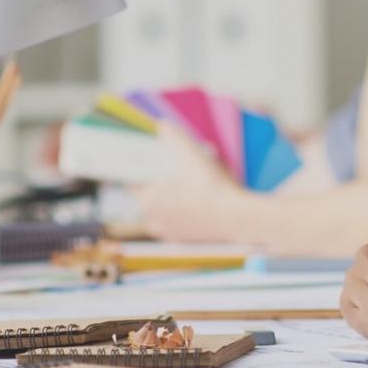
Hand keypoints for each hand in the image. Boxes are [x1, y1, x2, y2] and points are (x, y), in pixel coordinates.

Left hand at [132, 126, 241, 241]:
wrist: (236, 218)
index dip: (142, 169)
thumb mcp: (192, 154)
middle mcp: (152, 219)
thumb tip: (162, 125)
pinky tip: (195, 204)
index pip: (132, 181)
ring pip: (161, 211)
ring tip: (188, 187)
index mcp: (147, 200)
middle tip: (176, 171)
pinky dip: (181, 215)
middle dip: (159, 182)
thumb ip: (174, 137)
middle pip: (148, 195)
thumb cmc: (212, 187)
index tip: (150, 162)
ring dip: (169, 200)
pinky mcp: (181, 241)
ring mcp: (167, 232)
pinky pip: (174, 224)